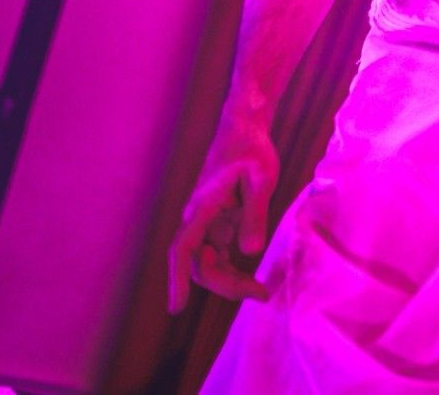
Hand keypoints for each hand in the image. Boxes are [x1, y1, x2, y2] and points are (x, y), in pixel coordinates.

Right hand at [167, 110, 279, 312]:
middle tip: (261, 293)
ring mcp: (206, 221)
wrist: (244, 131)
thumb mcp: (261, 180)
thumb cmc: (252, 152)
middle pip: (200, 263)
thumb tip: (250, 250)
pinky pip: (218, 255)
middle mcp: (198, 218)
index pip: (182, 249)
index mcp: (203, 207)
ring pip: (208, 262)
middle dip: (225, 284)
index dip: (177, 278)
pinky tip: (250, 279)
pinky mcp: (217, 222)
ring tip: (260, 291)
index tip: (176, 307)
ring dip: (229, 280)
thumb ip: (255, 214)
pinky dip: (231, 269)